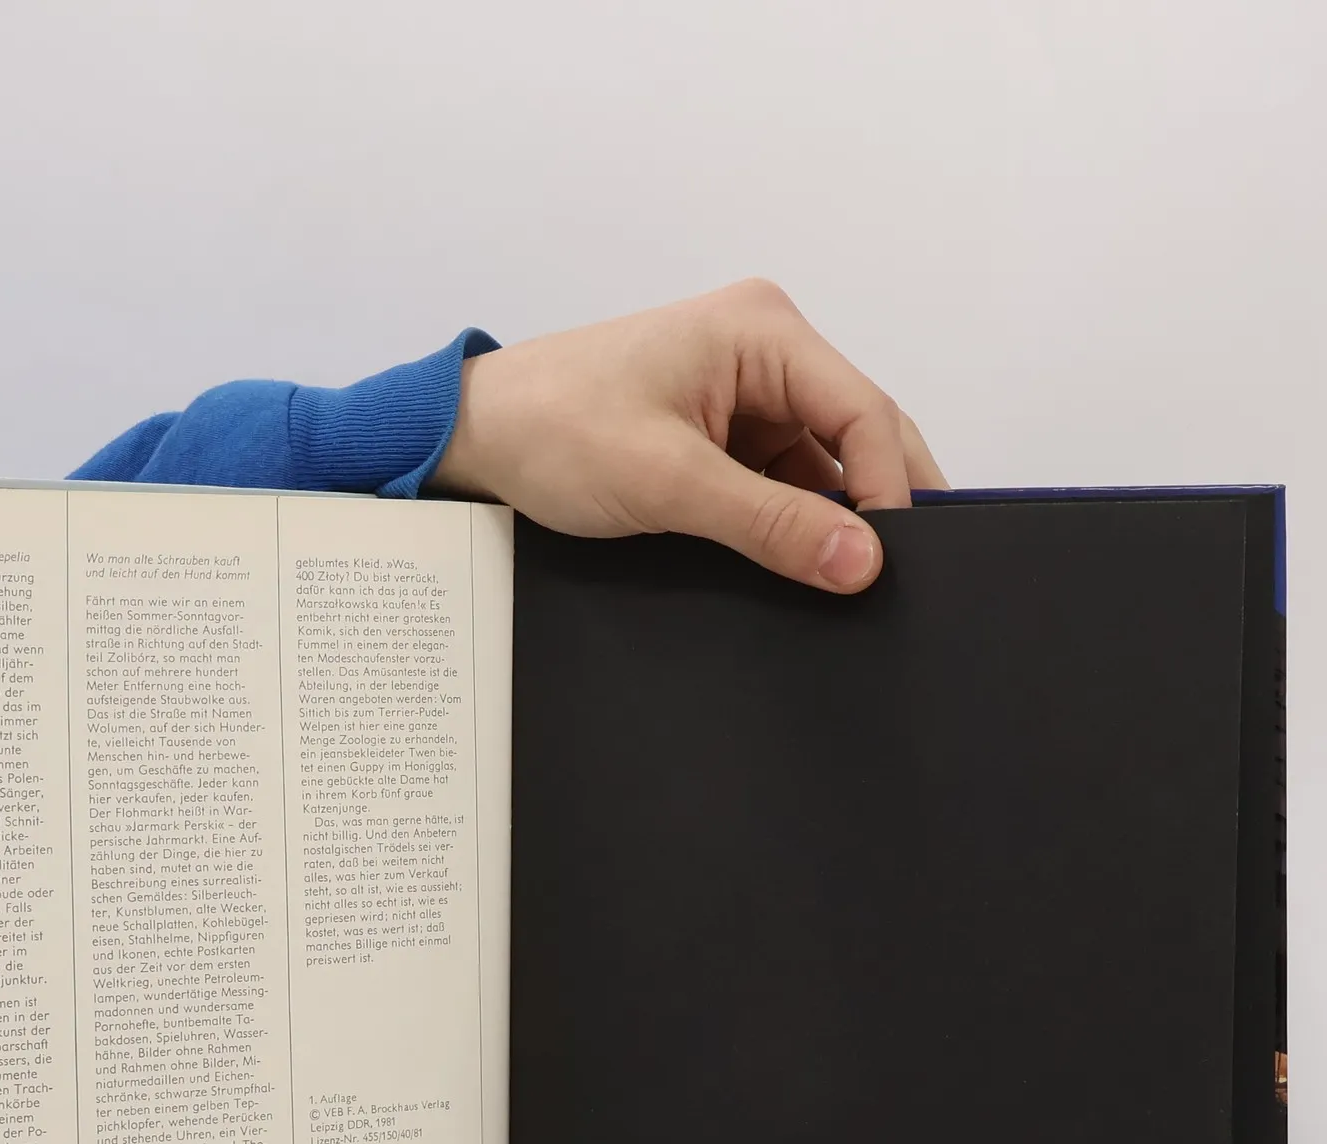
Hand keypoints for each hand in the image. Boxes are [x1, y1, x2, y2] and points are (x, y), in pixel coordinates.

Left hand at [434, 278, 947, 592]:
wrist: (478, 437)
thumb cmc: (553, 428)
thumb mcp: (667, 482)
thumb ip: (770, 524)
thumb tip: (859, 561)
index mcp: (763, 331)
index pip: (866, 411)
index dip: (891, 490)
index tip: (893, 564)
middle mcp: (766, 352)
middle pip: (856, 435)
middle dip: (874, 505)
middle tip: (897, 580)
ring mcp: (745, 396)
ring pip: (821, 468)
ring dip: (828, 523)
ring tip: (841, 582)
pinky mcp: (720, 436)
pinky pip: (779, 484)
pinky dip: (789, 526)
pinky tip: (797, 568)